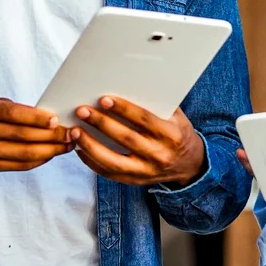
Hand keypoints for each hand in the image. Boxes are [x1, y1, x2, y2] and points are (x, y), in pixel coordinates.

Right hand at [0, 95, 78, 171]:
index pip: (13, 114)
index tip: (56, 119)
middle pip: (22, 137)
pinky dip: (38, 161)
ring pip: (23, 155)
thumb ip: (12, 108)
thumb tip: (45, 116)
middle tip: (71, 133)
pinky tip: (50, 154)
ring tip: (66, 146)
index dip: (37, 118)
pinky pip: (19, 166)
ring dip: (50, 151)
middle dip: (51, 136)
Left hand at [72, 97, 205, 187]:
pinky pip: (109, 173)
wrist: (190, 166)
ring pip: (113, 161)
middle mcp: (159, 155)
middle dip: (101, 123)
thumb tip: (130, 84)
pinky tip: (80, 148)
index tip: (104, 99)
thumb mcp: (176, 117)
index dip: (124, 109)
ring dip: (91, 145)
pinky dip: (92, 161)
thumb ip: (157, 104)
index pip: (145, 120)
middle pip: (126, 139)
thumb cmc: (178, 134)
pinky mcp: (135, 182)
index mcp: (171, 135)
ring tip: (75, 130)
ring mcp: (146, 172)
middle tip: (82, 111)